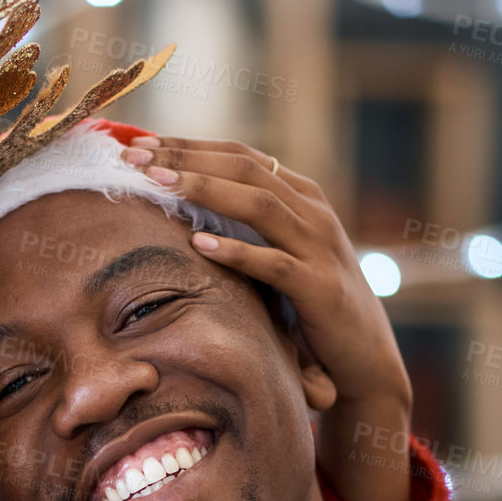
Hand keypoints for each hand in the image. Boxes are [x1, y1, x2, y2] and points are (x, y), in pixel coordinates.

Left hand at [122, 136, 414, 500]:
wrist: (365, 357)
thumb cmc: (312, 305)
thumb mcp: (282, 254)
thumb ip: (248, 228)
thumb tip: (184, 211)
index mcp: (302, 197)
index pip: (240, 157)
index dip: (190, 146)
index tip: (140, 144)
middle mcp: (314, 213)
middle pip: (245, 170)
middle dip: (187, 159)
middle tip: (136, 156)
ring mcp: (320, 248)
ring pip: (260, 205)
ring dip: (205, 190)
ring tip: (159, 185)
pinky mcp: (320, 289)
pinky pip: (274, 265)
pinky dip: (236, 252)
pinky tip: (198, 244)